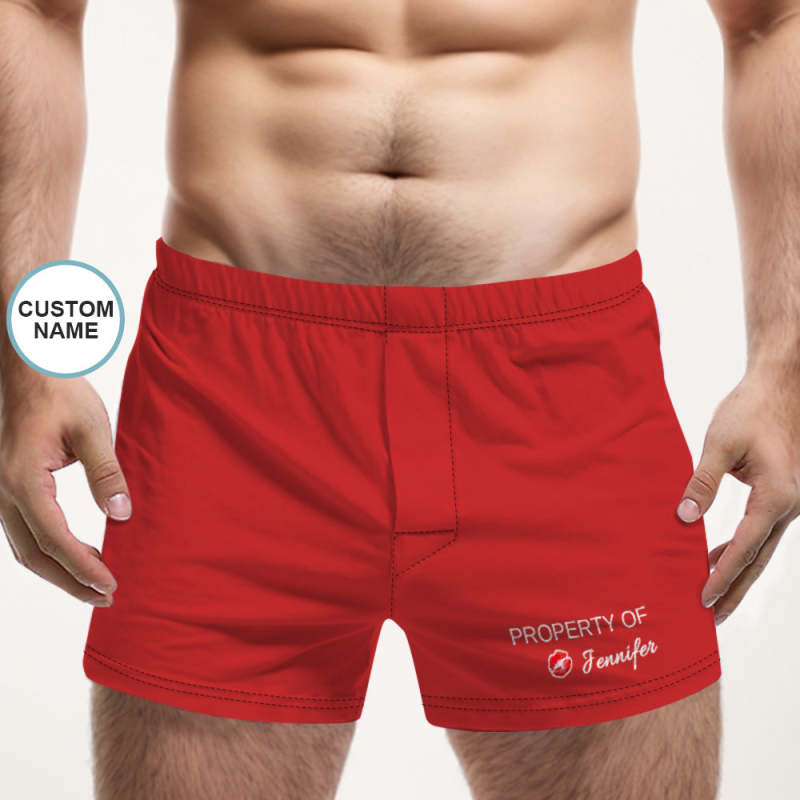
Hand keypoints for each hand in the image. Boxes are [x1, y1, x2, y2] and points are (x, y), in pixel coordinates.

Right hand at [0, 369, 130, 605]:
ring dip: (60, 570)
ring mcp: (0, 492)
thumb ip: (106, 473)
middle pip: (35, 555)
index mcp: (22, 480)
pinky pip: (24, 532)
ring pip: (26, 548)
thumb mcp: (92, 429)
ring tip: (96, 584)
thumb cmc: (59, 392)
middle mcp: (3, 492)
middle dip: (71, 581)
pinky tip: (77, 555)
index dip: (83, 568)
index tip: (111, 585)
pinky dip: (49, 552)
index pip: (55, 540)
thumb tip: (120, 514)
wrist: (28, 369)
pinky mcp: (8, 488)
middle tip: (107, 596)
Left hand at [676, 367, 799, 623]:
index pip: (745, 547)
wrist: (780, 389)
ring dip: (737, 575)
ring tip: (713, 602)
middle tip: (710, 619)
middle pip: (758, 560)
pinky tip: (717, 562)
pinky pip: (758, 534)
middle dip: (734, 590)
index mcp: (776, 496)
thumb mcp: (720, 444)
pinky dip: (739, 552)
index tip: (702, 598)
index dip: (722, 575)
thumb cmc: (750, 411)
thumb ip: (702, 483)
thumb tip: (683, 519)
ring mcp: (786, 503)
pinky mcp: (778, 497)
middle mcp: (788, 506)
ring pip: (760, 551)